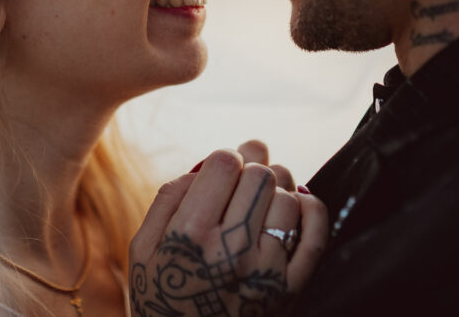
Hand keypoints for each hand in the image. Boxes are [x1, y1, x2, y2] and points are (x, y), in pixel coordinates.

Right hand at [129, 150, 327, 316]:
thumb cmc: (161, 299)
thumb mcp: (142, 250)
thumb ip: (168, 199)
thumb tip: (202, 167)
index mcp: (191, 234)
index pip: (224, 163)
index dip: (224, 158)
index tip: (221, 170)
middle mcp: (232, 249)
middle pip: (259, 175)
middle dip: (251, 168)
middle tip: (243, 178)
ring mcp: (266, 271)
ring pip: (288, 198)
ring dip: (277, 188)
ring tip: (262, 197)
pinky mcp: (291, 290)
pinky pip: (315, 235)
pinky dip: (311, 210)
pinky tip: (296, 205)